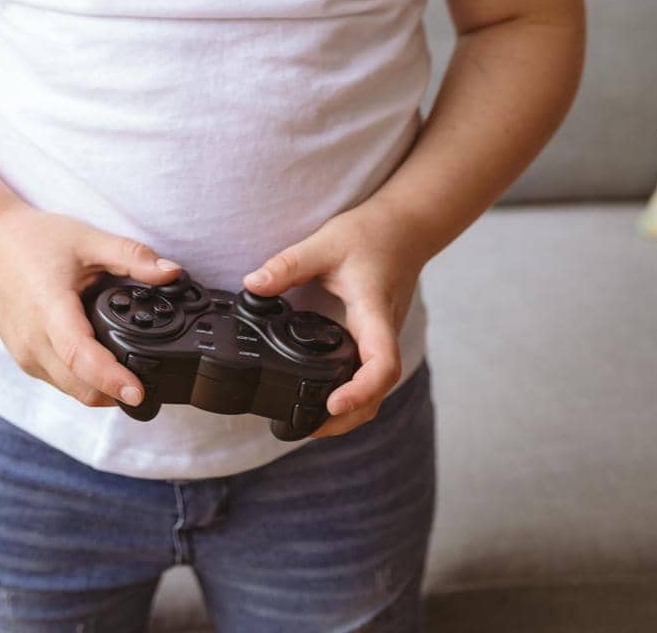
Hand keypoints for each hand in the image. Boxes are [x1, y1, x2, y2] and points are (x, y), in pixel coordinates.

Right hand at [0, 201, 181, 409]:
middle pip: (79, 386)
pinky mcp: (22, 358)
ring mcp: (24, 354)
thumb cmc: (34, 240)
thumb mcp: (88, 239)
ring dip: (98, 389)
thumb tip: (174, 272)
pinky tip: (99, 361)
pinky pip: (57, 380)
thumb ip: (132, 257)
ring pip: (69, 389)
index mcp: (49, 309)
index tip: (139, 391)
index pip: (81, 357)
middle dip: (115, 393)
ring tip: (128, 372)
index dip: (111, 379)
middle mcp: (32, 340)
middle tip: (149, 383)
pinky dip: (81, 380)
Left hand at [242, 205, 422, 439]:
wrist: (404, 228)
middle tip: (310, 427)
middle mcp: (383, 332)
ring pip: (377, 388)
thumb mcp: (325, 243)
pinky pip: (370, 373)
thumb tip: (253, 284)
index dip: (360, 391)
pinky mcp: (377, 337)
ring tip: (312, 421)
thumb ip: (288, 265)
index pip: (381, 364)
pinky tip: (326, 394)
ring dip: (352, 411)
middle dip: (350, 417)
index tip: (334, 403)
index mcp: (373, 313)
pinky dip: (353, 392)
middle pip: (379, 391)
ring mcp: (382, 337)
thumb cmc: (371, 234)